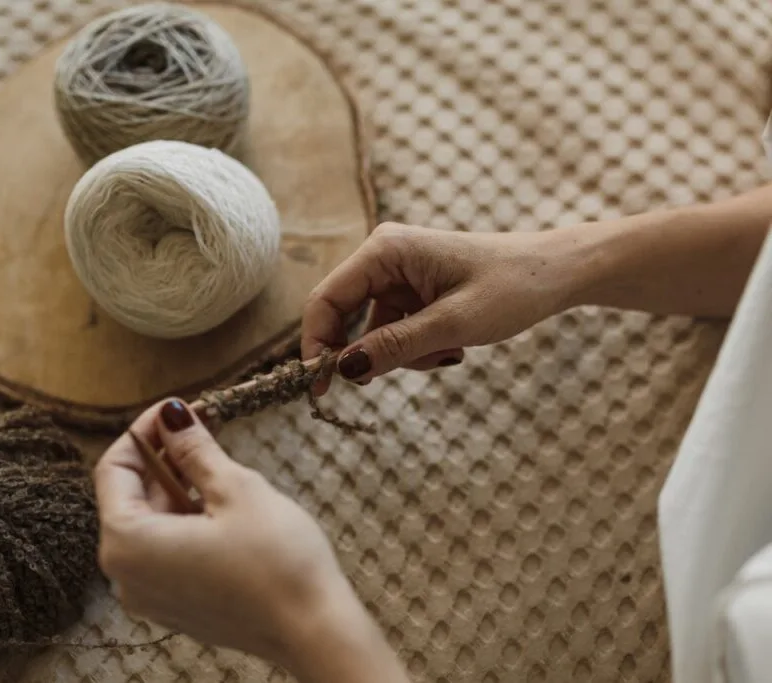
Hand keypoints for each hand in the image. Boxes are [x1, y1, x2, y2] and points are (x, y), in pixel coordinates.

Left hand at [94, 399, 409, 681]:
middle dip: (164, 457)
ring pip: (151, 522)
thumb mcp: (234, 489)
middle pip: (130, 496)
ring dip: (178, 485)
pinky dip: (185, 518)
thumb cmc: (277, 561)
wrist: (314, 631)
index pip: (114, 469)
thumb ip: (194, 449)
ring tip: (216, 457)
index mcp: (127, 543)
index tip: (177, 409)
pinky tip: (219, 499)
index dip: (145, 431)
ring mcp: (150, 596)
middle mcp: (125, 575)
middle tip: (203, 423)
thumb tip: (172, 414)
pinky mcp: (176, 606)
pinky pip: (166, 550)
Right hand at [303, 222, 574, 391]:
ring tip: (447, 353)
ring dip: (401, 354)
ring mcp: (399, 275)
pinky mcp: (414, 291)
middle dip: (364, 353)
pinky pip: (395, 330)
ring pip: (372, 331)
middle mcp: (384, 257)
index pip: (327, 299)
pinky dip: (417, 348)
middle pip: (343, 315)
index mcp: (386, 250)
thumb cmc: (512, 286)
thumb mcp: (453, 324)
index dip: (315, 343)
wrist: (558, 274)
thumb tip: (343, 371)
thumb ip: (396, 346)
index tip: (318, 388)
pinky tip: (452, 346)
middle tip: (375, 384)